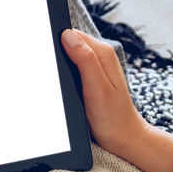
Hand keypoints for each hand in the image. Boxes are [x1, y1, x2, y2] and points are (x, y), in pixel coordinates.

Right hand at [61, 29, 172, 171]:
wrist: (123, 138)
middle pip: (70, 43)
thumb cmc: (112, 117)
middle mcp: (101, 57)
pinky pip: (73, 69)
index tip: (49, 56)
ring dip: (61, 66)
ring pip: (70, 56)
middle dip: (57, 55)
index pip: (72, 34)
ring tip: (61, 82)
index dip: (56, 41)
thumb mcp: (97, 87)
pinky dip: (66, 75)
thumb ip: (85, 59)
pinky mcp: (91, 79)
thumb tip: (67, 36)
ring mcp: (96, 68)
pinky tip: (65, 87)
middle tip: (56, 75)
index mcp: (103, 53)